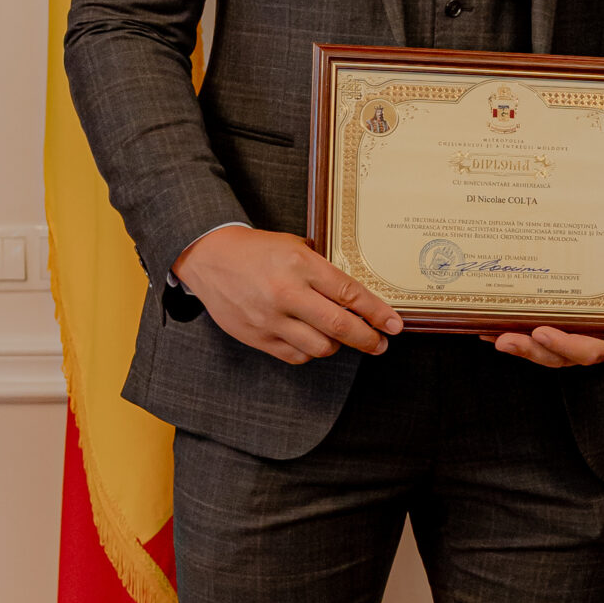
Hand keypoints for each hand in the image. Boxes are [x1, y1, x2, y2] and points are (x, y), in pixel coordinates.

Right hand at [173, 225, 401, 364]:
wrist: (209, 257)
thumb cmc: (256, 250)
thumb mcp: (294, 246)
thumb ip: (323, 269)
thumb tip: (357, 295)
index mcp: (301, 266)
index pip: (350, 294)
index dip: (377, 313)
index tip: (394, 325)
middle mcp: (287, 294)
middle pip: (340, 327)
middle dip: (367, 339)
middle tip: (380, 343)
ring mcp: (270, 319)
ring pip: (320, 347)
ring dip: (337, 346)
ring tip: (340, 338)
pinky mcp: (257, 337)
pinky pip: (295, 356)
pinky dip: (310, 353)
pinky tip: (313, 341)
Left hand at [484, 327, 603, 368]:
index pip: (590, 350)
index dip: (565, 345)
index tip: (542, 332)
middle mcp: (592, 348)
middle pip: (559, 358)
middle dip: (530, 349)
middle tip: (505, 338)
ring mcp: (575, 349)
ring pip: (545, 355)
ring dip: (517, 347)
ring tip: (492, 336)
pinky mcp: (560, 343)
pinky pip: (538, 346)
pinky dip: (515, 340)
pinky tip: (491, 332)